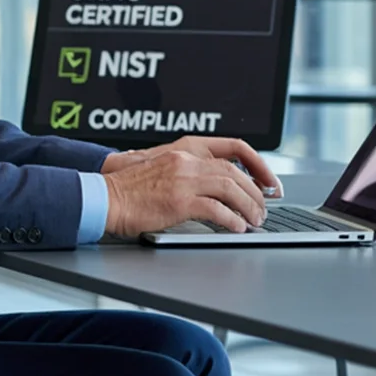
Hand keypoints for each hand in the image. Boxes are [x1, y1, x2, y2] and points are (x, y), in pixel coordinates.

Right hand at [101, 138, 279, 236]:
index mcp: (185, 149)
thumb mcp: (164, 168)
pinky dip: (231, 220)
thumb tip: (220, 189)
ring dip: (248, 207)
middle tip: (263, 208)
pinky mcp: (178, 201)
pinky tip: (237, 228)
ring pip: (230, 189)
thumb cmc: (130, 188)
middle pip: (235, 172)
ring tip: (255, 220)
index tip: (269, 181)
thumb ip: (191, 172)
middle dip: (256, 192)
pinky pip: (216, 210)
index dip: (258, 164)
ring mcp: (182, 179)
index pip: (235, 147)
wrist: (105, 197)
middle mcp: (186, 160)